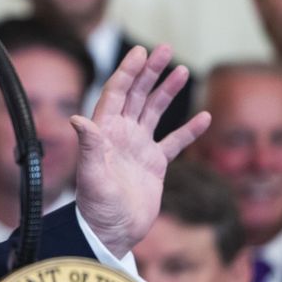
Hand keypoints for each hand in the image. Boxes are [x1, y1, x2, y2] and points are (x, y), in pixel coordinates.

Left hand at [72, 45, 210, 257]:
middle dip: (150, 72)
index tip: (140, 51)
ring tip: (183, 70)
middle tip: (164, 48)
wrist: (111, 233)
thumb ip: (89, 146)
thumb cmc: (96, 206)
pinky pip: (174, 142)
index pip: (116, 92)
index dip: (128, 71)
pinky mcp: (154, 164)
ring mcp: (138, 148)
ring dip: (167, 91)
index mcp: (105, 131)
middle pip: (136, 95)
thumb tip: (77, 119)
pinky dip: (188, 130)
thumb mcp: (91, 175)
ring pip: (154, 111)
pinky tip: (204, 117)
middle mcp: (121, 134)